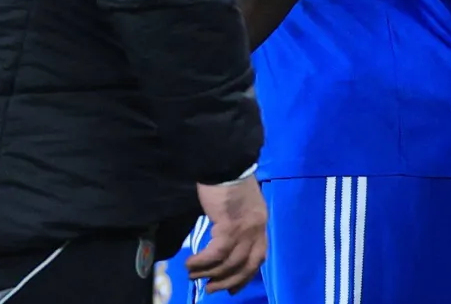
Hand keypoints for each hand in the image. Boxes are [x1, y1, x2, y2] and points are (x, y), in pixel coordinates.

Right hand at [190, 176, 267, 292]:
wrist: (224, 161)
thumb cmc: (227, 180)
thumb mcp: (240, 204)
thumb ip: (237, 223)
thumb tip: (224, 241)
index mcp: (260, 222)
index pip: (259, 257)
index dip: (245, 275)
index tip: (232, 288)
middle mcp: (257, 228)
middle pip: (245, 265)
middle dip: (227, 280)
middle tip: (210, 288)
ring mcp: (245, 228)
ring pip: (229, 262)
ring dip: (209, 273)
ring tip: (193, 276)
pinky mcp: (229, 225)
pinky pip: (216, 253)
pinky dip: (203, 262)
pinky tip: (191, 263)